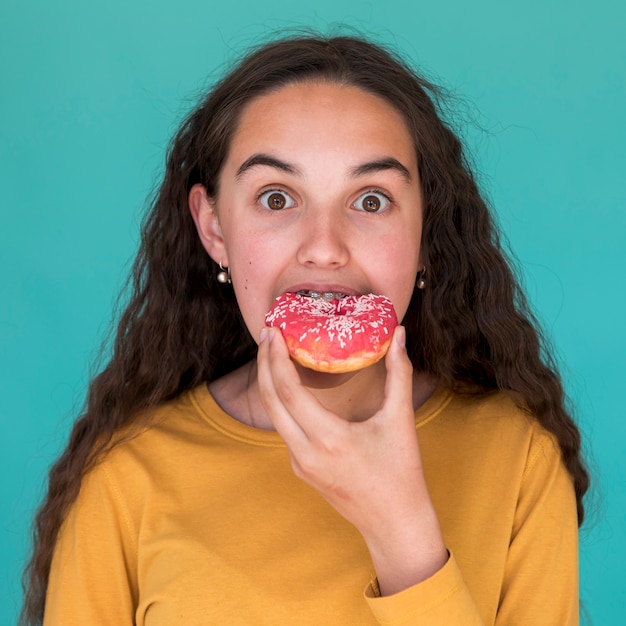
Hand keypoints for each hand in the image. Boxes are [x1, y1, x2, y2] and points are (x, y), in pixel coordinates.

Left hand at [256, 325, 447, 594]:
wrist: (394, 524)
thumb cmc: (401, 472)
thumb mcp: (400, 419)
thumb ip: (399, 372)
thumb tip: (399, 334)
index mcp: (329, 439)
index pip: (288, 391)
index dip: (275, 358)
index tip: (273, 331)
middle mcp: (306, 453)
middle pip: (270, 400)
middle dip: (264, 363)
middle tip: (267, 331)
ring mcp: (299, 464)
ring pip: (274, 416)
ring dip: (269, 382)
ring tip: (274, 351)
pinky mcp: (301, 469)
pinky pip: (285, 429)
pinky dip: (282, 402)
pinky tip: (290, 384)